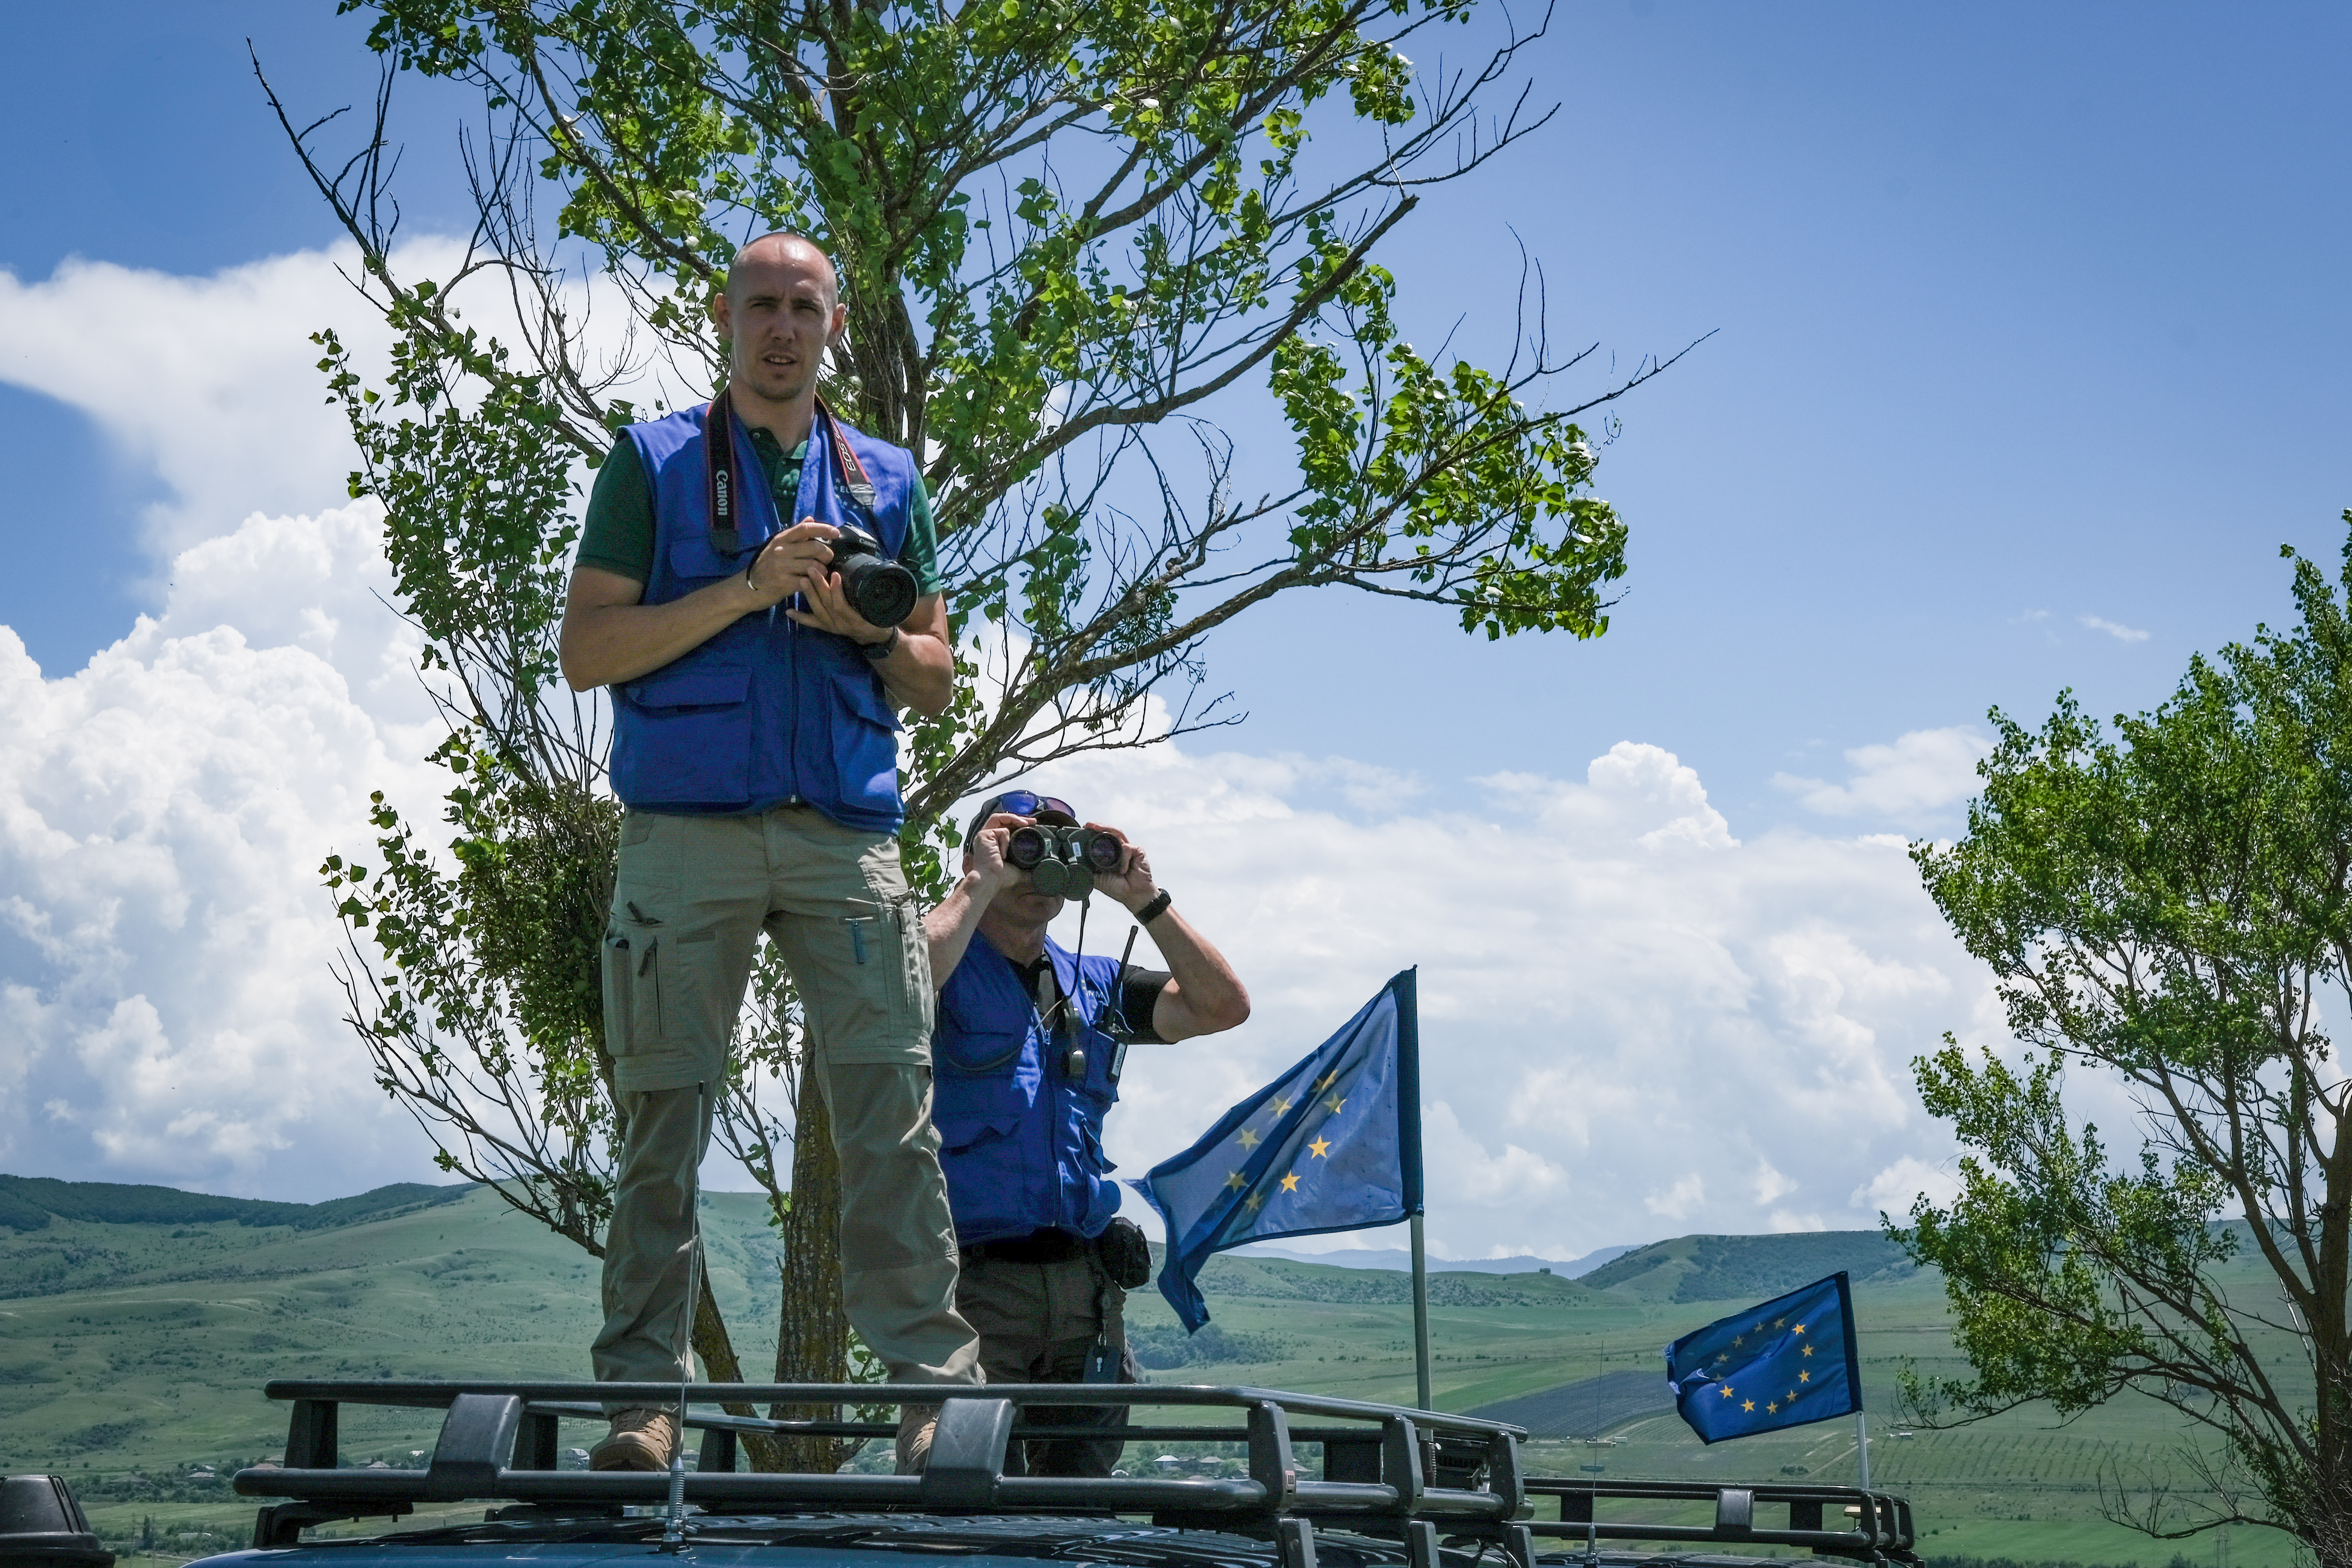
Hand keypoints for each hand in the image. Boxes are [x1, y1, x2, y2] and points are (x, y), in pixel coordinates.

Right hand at [745, 519, 841, 608]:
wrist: (749, 587)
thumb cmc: (768, 565)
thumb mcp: (778, 545)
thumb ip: (796, 533)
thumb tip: (810, 518)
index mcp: (782, 539)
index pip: (806, 529)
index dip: (823, 529)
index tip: (836, 533)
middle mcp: (781, 550)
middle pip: (815, 547)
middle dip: (827, 554)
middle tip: (827, 560)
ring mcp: (782, 567)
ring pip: (814, 565)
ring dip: (822, 570)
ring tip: (821, 572)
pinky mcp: (784, 583)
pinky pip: (808, 581)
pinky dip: (815, 582)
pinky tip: (814, 582)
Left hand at [778, 516, 897, 643]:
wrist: (874, 636)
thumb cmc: (877, 619)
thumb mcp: (877, 608)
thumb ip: (869, 595)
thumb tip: (864, 572)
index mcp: (854, 619)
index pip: (842, 605)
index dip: (837, 590)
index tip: (835, 574)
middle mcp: (840, 624)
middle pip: (827, 604)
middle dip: (819, 586)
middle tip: (812, 569)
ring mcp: (831, 626)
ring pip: (818, 609)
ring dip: (809, 594)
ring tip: (802, 580)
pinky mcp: (826, 628)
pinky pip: (811, 623)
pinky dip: (800, 617)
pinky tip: (788, 612)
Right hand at [964, 812, 1031, 899]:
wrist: (990, 880)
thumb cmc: (999, 878)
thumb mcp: (1018, 871)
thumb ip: (1027, 870)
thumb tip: (1038, 872)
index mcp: (994, 843)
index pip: (1006, 826)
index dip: (1018, 823)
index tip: (1031, 825)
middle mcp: (988, 838)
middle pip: (1003, 819)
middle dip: (1019, 818)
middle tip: (1032, 821)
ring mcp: (985, 835)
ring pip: (999, 818)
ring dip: (1013, 818)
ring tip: (1026, 824)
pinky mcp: (983, 835)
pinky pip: (1000, 830)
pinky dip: (1006, 840)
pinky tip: (1004, 853)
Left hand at [1084, 822, 1156, 910]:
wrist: (1133, 896)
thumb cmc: (1119, 888)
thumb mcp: (1098, 879)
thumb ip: (1089, 871)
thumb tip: (1074, 867)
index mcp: (1111, 854)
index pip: (1103, 838)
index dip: (1094, 832)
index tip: (1084, 829)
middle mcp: (1120, 849)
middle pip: (1110, 831)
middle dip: (1099, 826)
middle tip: (1088, 825)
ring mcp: (1129, 849)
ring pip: (1118, 833)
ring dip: (1107, 829)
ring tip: (1097, 829)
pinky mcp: (1138, 851)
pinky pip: (1127, 848)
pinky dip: (1123, 859)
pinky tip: (1122, 870)